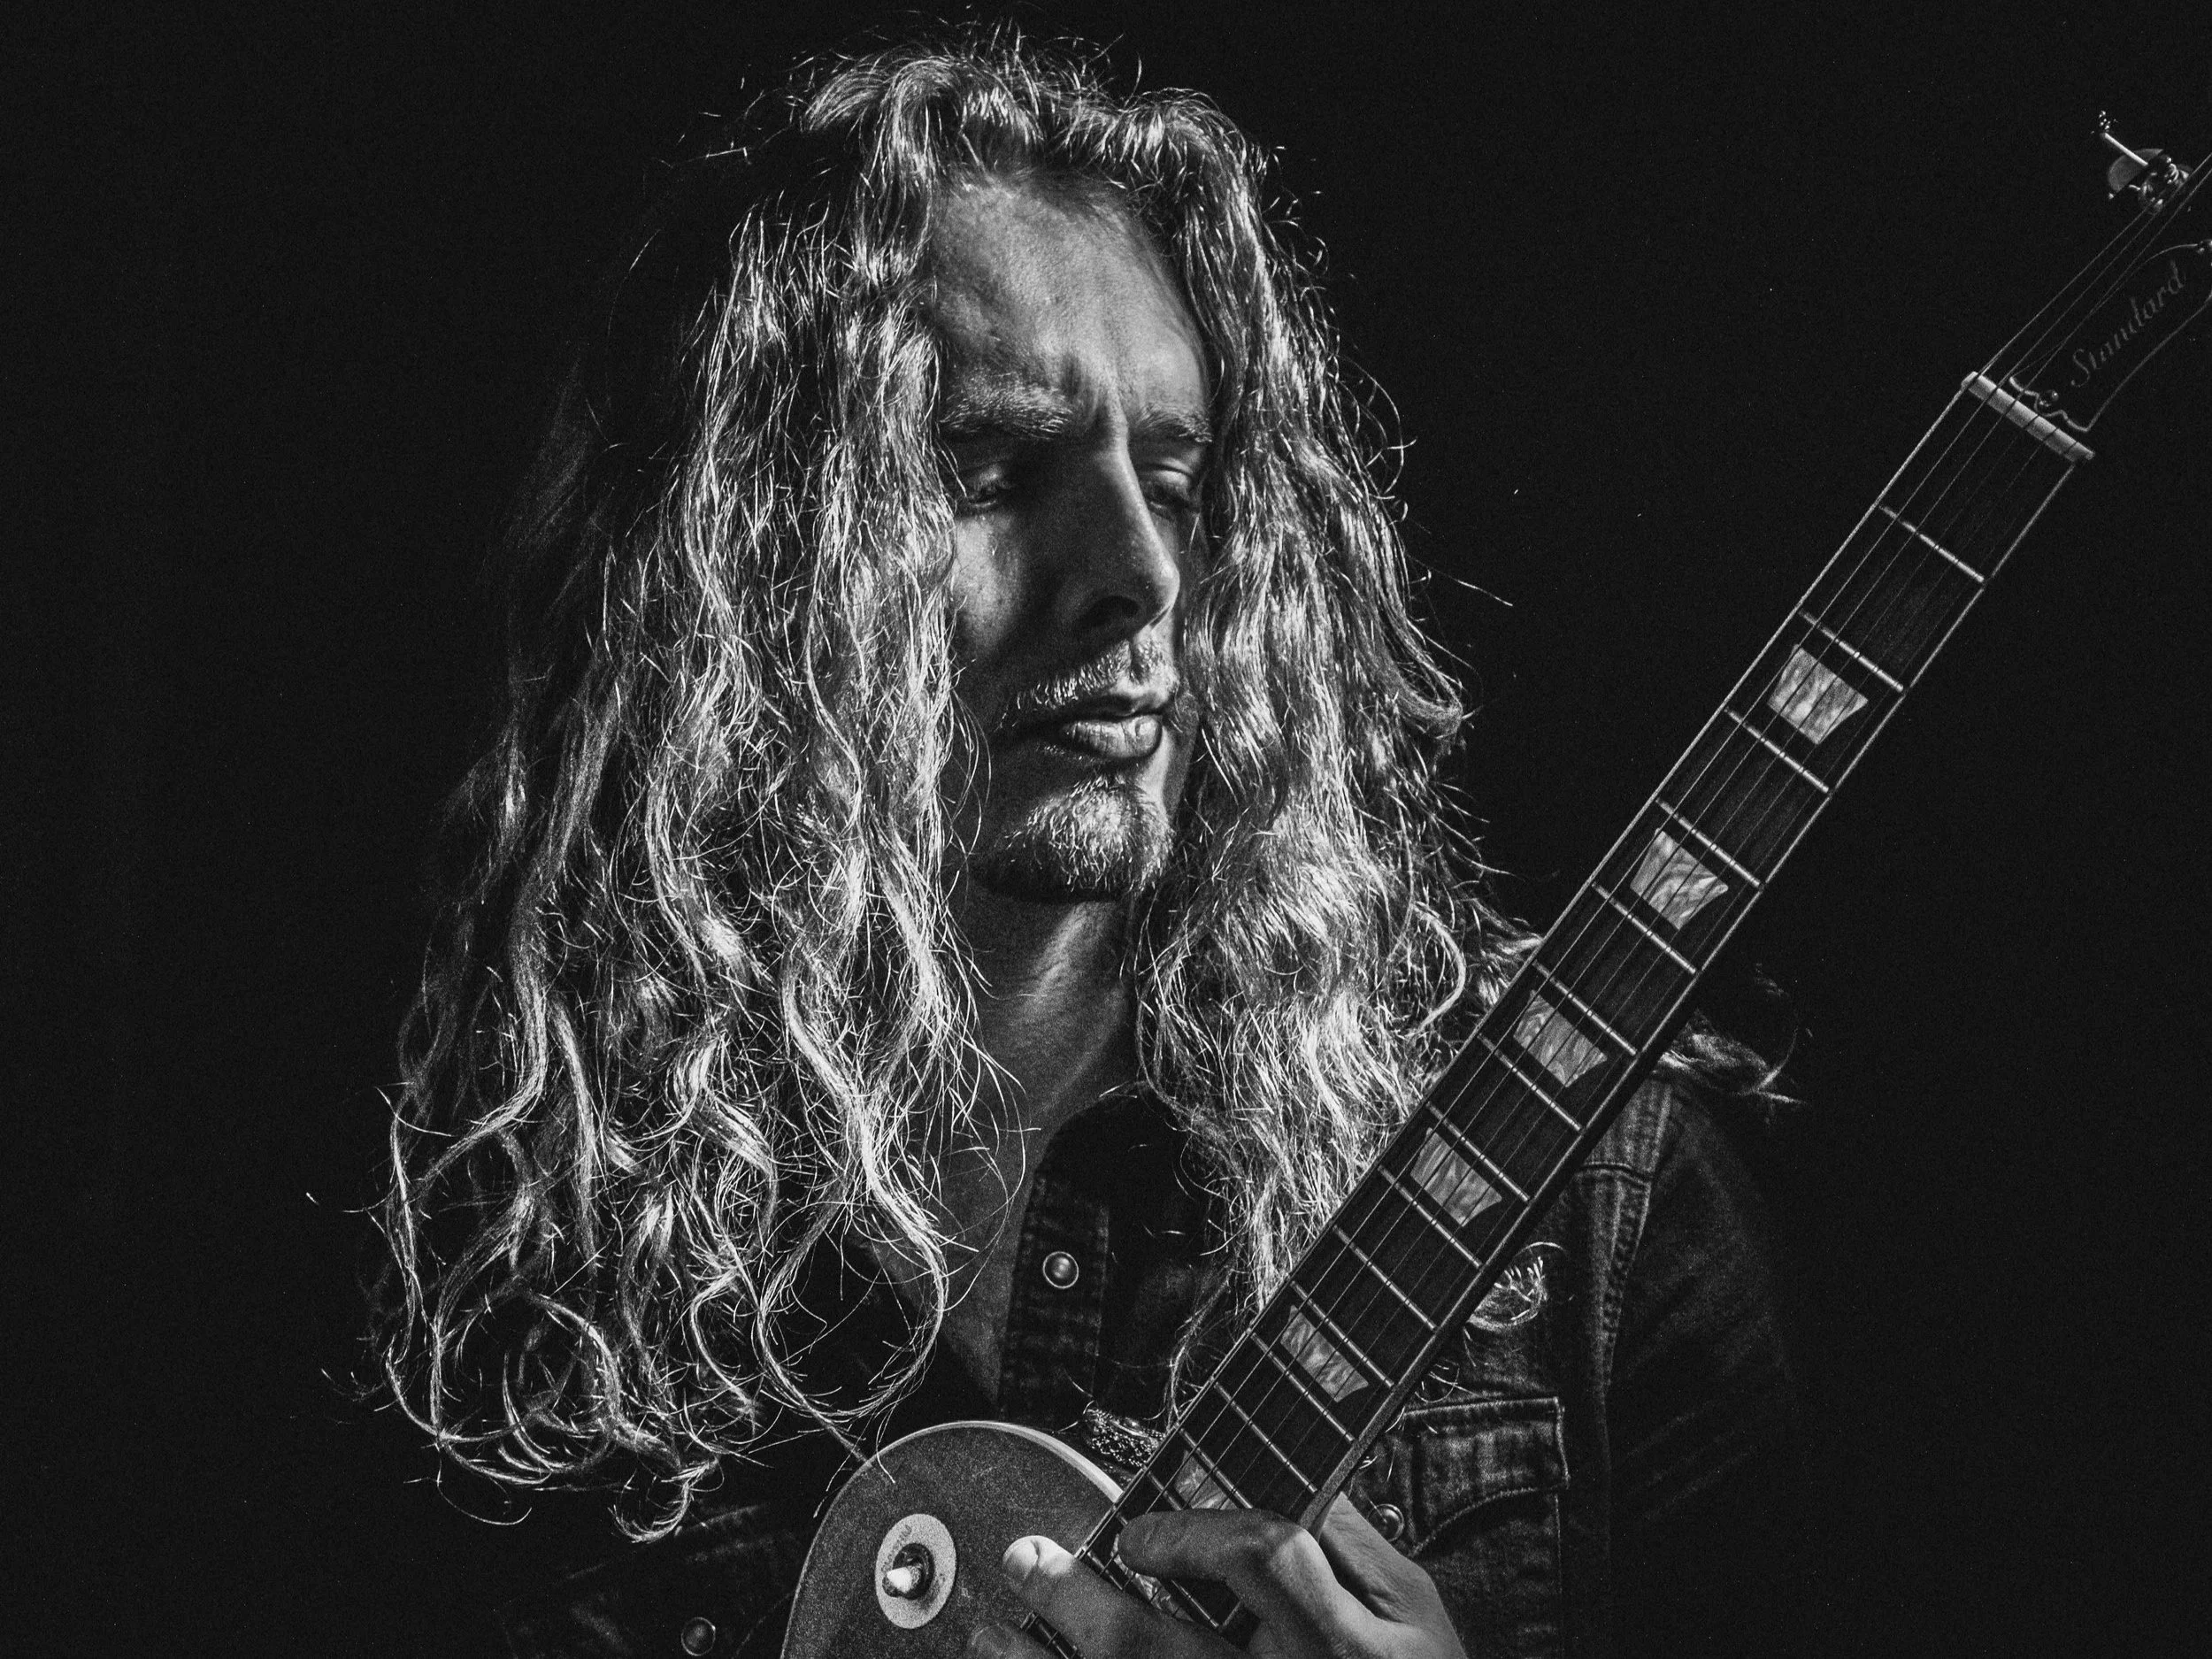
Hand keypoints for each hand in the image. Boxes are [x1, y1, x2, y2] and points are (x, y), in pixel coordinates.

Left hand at [969, 1497, 1467, 1658]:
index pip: (1255, 1558)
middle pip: (1151, 1649)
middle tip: (1026, 1558)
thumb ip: (1355, 1544)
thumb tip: (1284, 1480)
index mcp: (1340, 1645)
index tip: (1134, 1531)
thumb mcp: (1419, 1607)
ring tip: (993, 1630)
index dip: (1186, 1532)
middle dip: (1073, 1597)